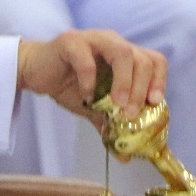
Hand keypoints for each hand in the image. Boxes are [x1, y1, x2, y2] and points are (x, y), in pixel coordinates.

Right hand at [16, 30, 165, 119]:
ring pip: (122, 52)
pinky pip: (87, 60)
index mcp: (124, 55)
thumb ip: (110, 125)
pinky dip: (90, 80)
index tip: (154, 103)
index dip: (159, 80)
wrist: (36, 72)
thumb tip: (125, 156)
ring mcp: (94, 39)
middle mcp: (114, 43)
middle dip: (141, 88)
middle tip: (131, 113)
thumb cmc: (69, 85)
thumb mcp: (94, 108)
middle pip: (141, 58)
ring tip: (116, 104)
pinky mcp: (71, 42)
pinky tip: (86, 96)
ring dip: (124, 82)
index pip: (154, 60)